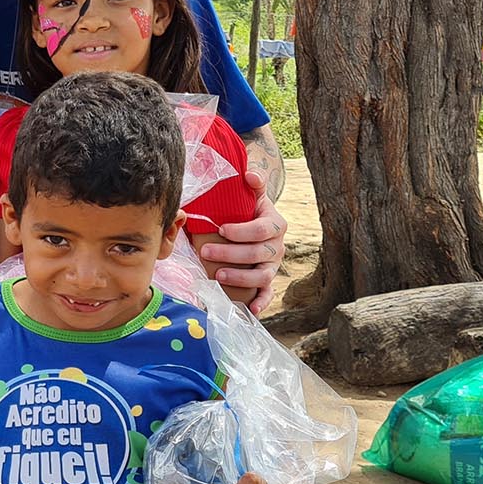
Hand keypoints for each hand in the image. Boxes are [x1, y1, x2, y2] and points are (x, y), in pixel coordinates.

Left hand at [197, 173, 284, 312]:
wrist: (258, 226)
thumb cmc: (249, 211)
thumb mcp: (253, 196)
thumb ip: (253, 184)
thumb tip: (249, 173)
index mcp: (275, 224)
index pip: (261, 229)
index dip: (242, 231)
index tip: (222, 229)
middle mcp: (278, 246)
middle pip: (257, 253)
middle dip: (230, 253)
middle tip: (205, 251)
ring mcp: (273, 265)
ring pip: (262, 275)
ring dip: (240, 276)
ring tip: (217, 274)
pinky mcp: (268, 281)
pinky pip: (268, 293)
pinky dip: (261, 302)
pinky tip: (251, 310)